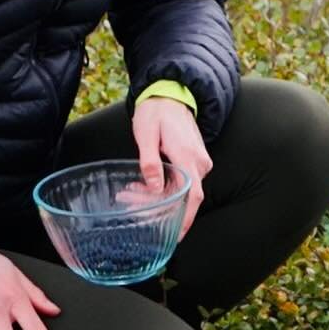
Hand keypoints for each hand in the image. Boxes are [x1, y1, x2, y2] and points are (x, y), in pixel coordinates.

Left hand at [132, 97, 212, 236]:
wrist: (170, 93)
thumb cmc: (155, 111)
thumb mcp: (145, 134)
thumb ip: (150, 162)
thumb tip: (155, 187)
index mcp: (188, 157)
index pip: (193, 197)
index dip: (186, 219)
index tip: (176, 236)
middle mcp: (198, 162)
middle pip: (183, 196)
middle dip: (158, 206)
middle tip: (130, 205)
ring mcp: (198, 161)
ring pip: (180, 189)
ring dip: (156, 196)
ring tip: (130, 193)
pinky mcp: (193, 160)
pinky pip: (182, 181)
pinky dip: (163, 186)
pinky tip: (142, 185)